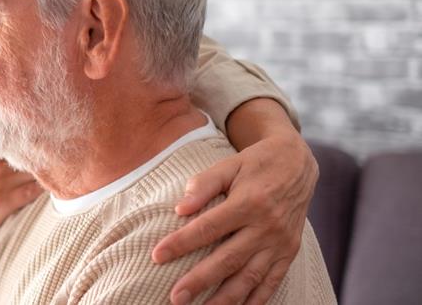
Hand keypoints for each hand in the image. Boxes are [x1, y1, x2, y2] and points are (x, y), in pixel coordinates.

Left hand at [152, 123, 317, 304]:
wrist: (297, 164)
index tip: (157, 255)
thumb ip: (203, 185)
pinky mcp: (289, 252)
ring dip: (225, 299)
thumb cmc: (255, 164)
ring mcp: (280, 243)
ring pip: (250, 277)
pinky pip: (272, 282)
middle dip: (200, 281)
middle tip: (175, 297)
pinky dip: (256, 300)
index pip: (208, 228)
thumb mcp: (229, 165)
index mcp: (249, 203)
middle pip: (228, 259)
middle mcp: (266, 227)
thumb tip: (180, 209)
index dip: (181, 243)